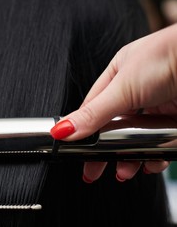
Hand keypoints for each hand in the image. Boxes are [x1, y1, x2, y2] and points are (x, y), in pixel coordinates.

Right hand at [50, 23, 176, 181]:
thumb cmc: (168, 56)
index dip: (84, 132)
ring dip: (130, 156)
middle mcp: (137, 90)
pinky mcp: (174, 119)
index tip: (76, 152)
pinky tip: (150, 161)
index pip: (93, 109)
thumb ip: (92, 114)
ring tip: (126, 170)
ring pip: (137, 137)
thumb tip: (61, 130)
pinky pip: (159, 142)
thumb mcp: (122, 89)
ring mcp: (157, 105)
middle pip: (114, 128)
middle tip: (94, 170)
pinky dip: (154, 155)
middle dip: (105, 151)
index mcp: (117, 75)